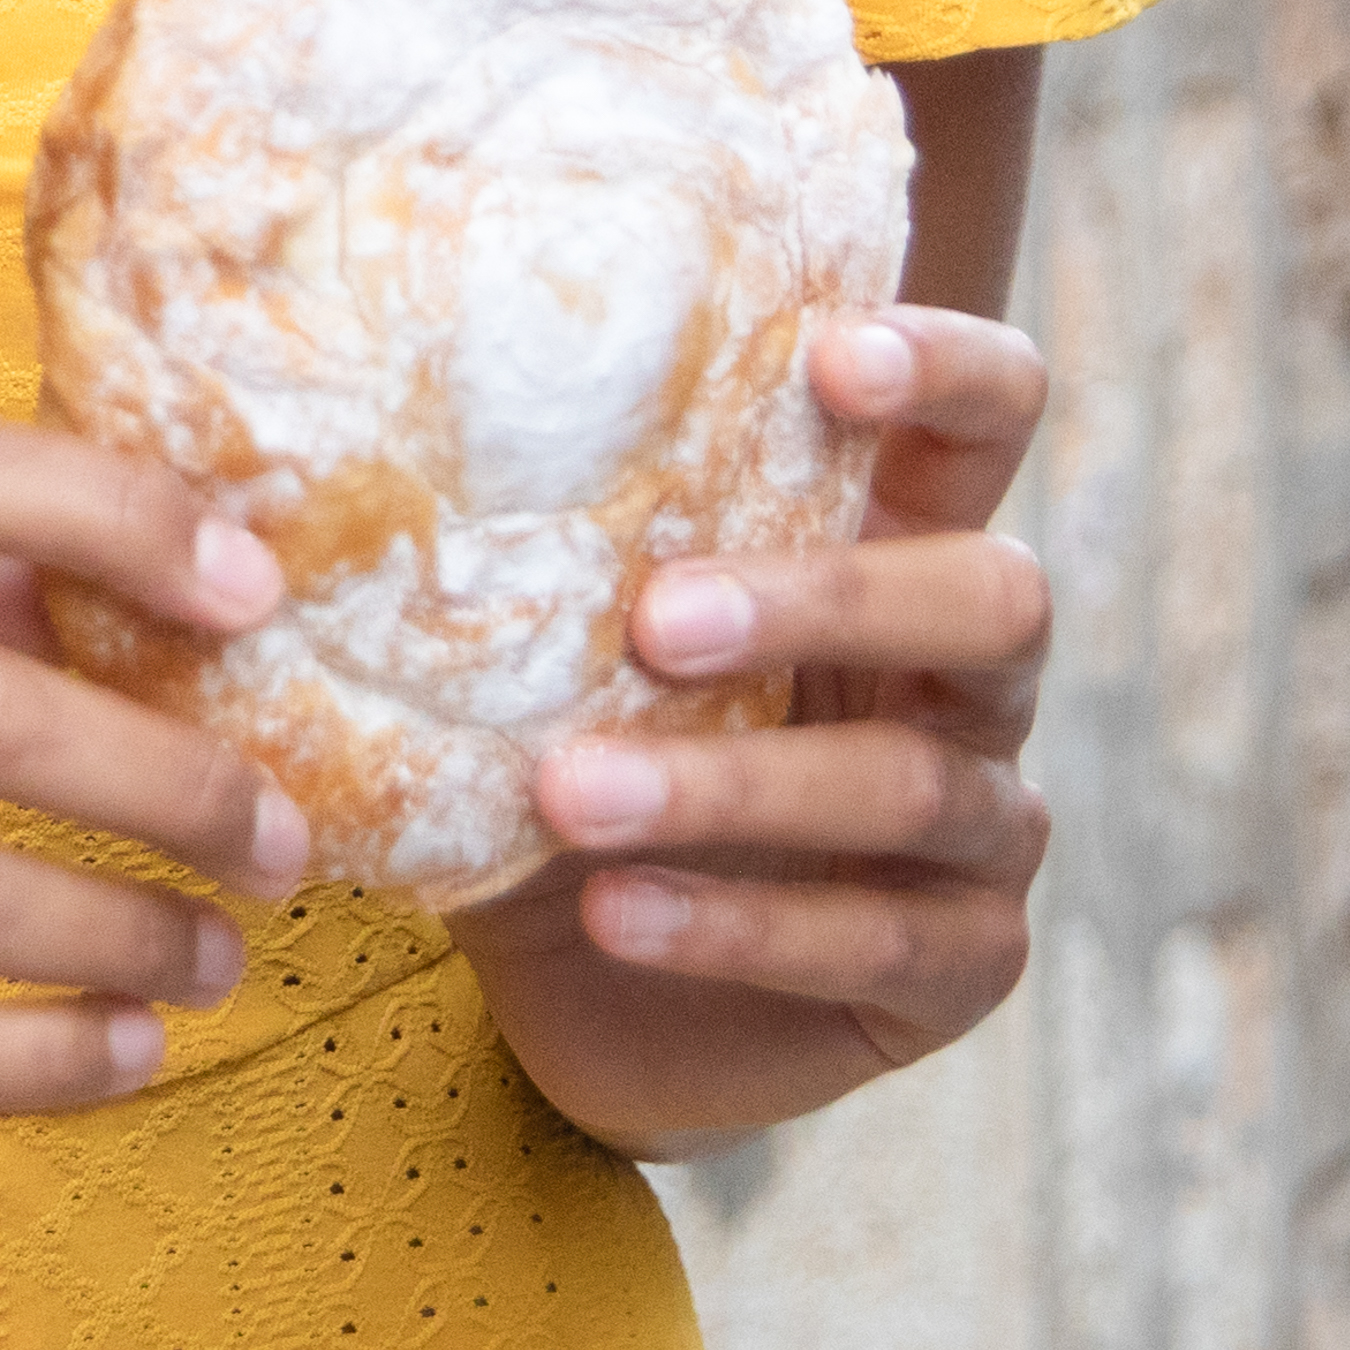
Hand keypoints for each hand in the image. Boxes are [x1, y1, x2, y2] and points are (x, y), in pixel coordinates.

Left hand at [457, 305, 1060, 1154]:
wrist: (596, 990)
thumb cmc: (584, 761)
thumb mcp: (558, 647)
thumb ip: (535, 548)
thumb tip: (357, 431)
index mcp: (897, 548)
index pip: (991, 419)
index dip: (946, 371)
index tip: (828, 359)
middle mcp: (969, 677)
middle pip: (991, 599)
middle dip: (826, 597)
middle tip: (652, 619)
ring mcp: (988, 828)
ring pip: (912, 785)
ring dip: (729, 785)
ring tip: (569, 794)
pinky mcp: (965, 967)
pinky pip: (879, 942)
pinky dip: (734, 925)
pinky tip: (612, 913)